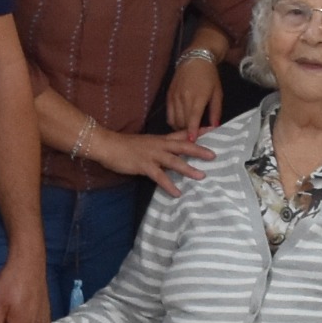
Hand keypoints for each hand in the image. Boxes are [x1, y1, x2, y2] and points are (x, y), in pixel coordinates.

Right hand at [90, 125, 219, 192]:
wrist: (108, 145)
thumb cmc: (125, 146)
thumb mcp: (145, 144)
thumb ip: (159, 148)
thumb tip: (170, 156)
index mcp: (160, 139)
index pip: (182, 133)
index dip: (197, 131)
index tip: (213, 129)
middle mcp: (159, 145)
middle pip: (183, 145)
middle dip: (199, 150)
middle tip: (213, 155)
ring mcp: (152, 155)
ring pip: (174, 161)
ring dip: (188, 169)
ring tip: (201, 176)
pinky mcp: (144, 165)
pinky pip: (159, 176)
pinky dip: (169, 185)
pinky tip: (177, 193)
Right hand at [165, 48, 228, 135]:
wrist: (195, 59)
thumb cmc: (209, 76)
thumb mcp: (217, 93)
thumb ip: (216, 111)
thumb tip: (214, 127)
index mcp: (198, 97)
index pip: (193, 118)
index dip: (192, 131)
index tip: (192, 141)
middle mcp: (184, 98)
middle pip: (182, 121)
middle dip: (187, 132)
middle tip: (193, 139)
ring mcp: (175, 96)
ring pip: (174, 118)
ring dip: (180, 128)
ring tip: (186, 132)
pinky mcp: (169, 95)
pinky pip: (169, 113)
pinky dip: (173, 121)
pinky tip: (179, 124)